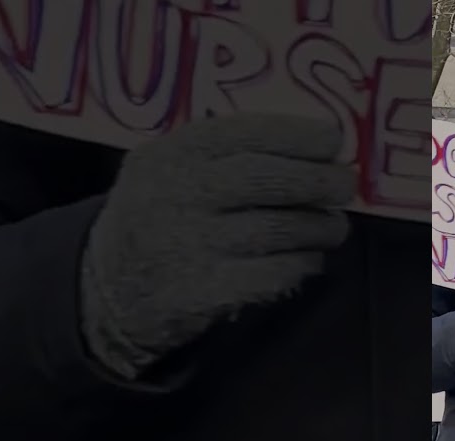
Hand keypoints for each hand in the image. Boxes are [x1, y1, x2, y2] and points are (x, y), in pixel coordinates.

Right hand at [83, 113, 355, 377]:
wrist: (109, 291)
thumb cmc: (160, 217)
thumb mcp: (172, 171)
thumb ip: (225, 156)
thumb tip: (312, 150)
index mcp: (171, 155)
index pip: (242, 134)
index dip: (295, 135)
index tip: (333, 140)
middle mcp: (177, 195)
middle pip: (265, 179)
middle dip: (318, 181)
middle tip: (344, 185)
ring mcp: (189, 245)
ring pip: (278, 228)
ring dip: (319, 226)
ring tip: (333, 226)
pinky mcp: (204, 291)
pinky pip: (274, 272)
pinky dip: (302, 263)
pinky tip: (308, 258)